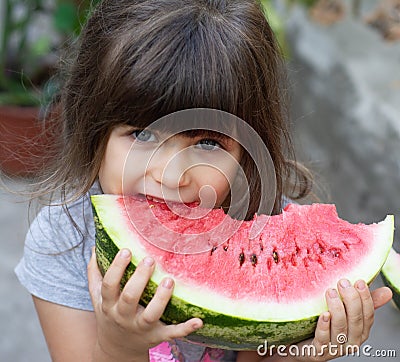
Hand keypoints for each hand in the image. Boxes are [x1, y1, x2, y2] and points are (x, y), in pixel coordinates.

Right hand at [87, 247, 202, 360]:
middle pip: (130, 298)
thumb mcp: (97, 297)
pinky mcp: (157, 336)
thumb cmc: (110, 315)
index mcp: (109, 304)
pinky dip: (185, 328)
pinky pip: (172, 333)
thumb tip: (94, 248)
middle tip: (150, 260)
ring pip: (151, 315)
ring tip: (169, 280)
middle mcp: (124, 317)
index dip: (117, 268)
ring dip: (161, 299)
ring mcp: (141, 328)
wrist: (116, 350)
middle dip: (139, 279)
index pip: (109, 285)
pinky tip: (198, 321)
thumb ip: (95, 274)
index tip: (126, 250)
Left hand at [286, 281, 391, 360]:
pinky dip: (324, 326)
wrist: (302, 345)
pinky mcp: (318, 352)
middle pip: (356, 320)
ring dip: (337, 308)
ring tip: (331, 292)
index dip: (365, 298)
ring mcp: (335, 349)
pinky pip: (323, 339)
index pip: (368, 315)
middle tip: (342, 282)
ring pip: (340, 328)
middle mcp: (351, 342)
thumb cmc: (326, 326)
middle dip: (351, 300)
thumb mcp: (345, 313)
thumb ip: (363, 303)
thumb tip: (387, 291)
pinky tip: (324, 314)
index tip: (359, 281)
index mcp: (360, 332)